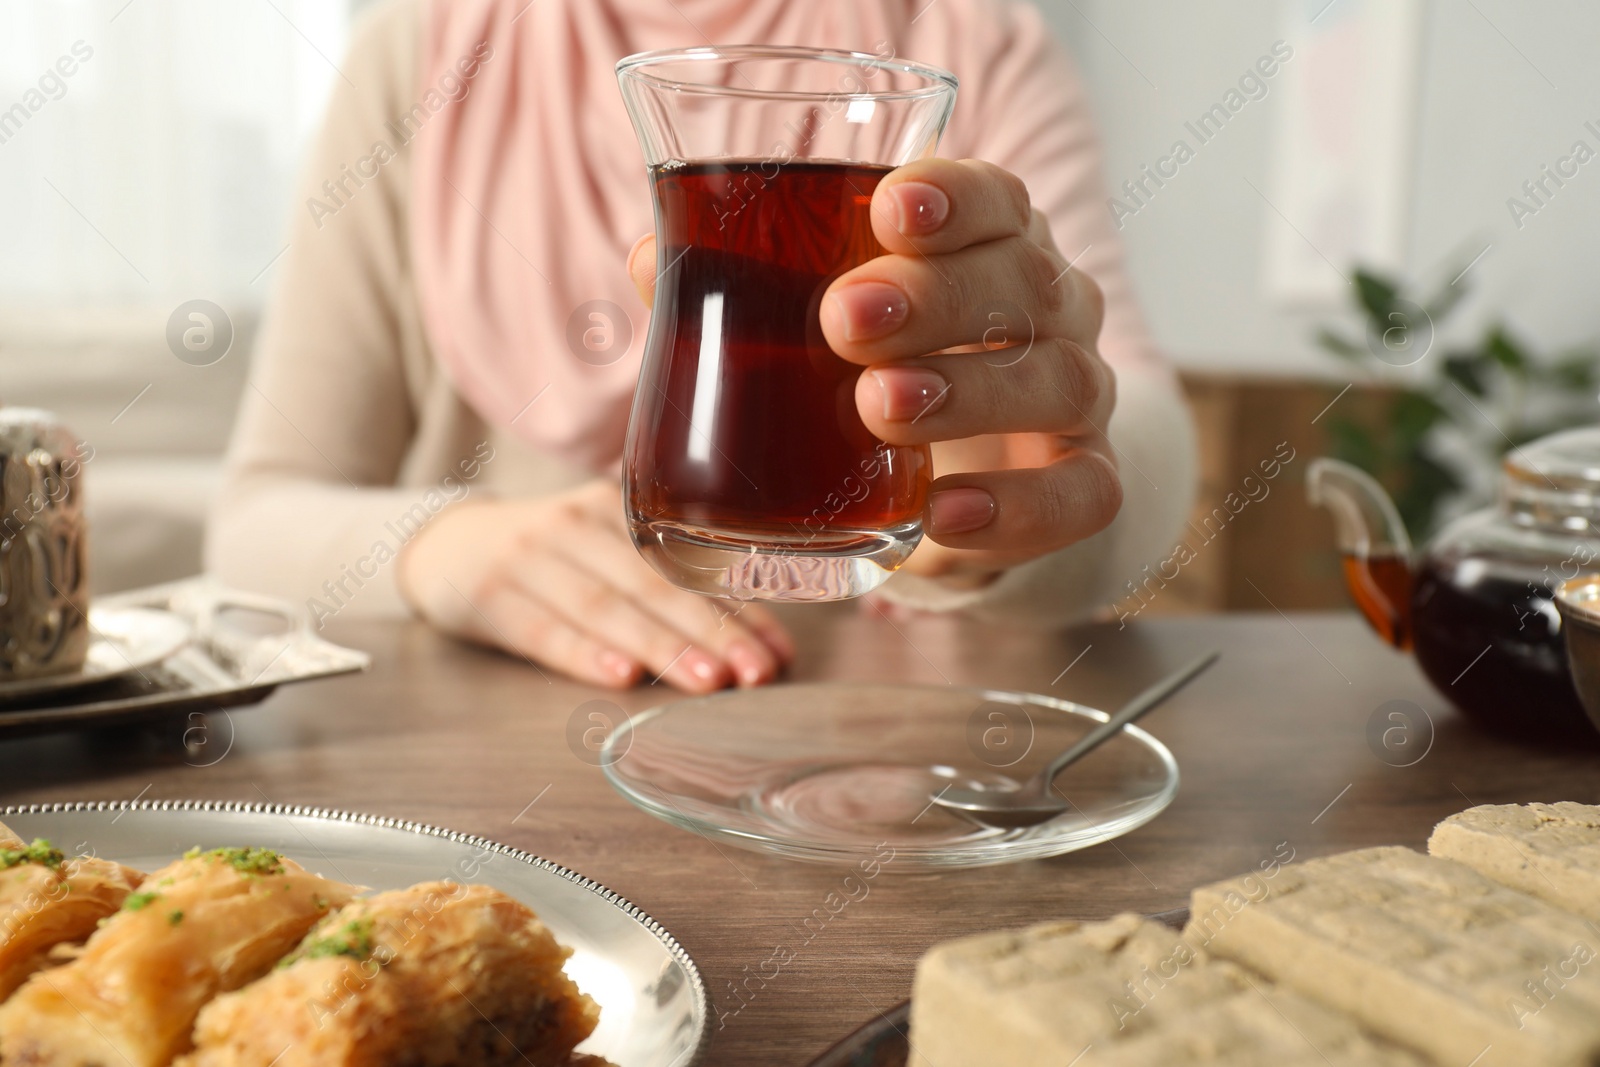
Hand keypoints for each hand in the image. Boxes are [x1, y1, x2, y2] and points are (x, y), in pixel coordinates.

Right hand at [397, 480, 793, 691]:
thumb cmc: (549, 560)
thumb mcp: (604, 551)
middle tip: (753, 672)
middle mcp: (578, 526)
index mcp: (620, 512)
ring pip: (606, 606)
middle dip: (711, 631)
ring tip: (706, 680)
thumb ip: (663, 585)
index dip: (739, 611)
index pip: (690, 566)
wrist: (445, 545)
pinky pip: (544, 629)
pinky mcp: (489, 594)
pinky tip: (620, 676)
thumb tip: (748, 638)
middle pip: (654, 584)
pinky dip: (584, 654)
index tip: (779, 653)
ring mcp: (530, 557)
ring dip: (660, 646)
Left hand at [628, 158, 1120, 585]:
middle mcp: (1051, 308)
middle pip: (1026, 282)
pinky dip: (1019, 507)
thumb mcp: (818, 322)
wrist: (966, 473)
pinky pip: (1081, 494)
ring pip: (1059, 379)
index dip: (956, 198)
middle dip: (937, 296)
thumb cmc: (883, 366)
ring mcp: (1076, 395)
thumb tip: (651, 261)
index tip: (889, 209)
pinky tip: (944, 513)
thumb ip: (745, 289)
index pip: (998, 198)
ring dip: (971, 391)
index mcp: (990, 244)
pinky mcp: (1084, 481)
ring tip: (880, 406)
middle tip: (845, 320)